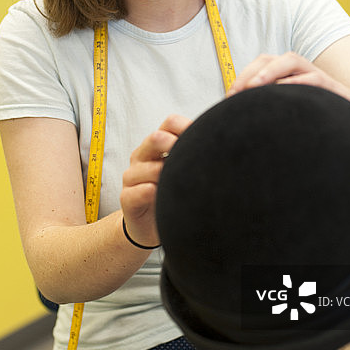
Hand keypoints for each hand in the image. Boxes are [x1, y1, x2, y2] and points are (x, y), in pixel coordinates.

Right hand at [120, 114, 190, 247]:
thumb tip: (222, 139)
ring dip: (167, 177)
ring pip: (149, 168)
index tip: (203, 141)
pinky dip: (153, 193)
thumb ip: (193, 155)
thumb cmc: (172, 194)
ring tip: (181, 188)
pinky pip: (140, 191)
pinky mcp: (126, 198)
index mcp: (156, 145)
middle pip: (155, 138)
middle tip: (193, 163)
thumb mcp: (182, 171)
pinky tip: (164, 199)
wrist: (150, 226)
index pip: (170, 123)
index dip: (187, 127)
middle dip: (175, 147)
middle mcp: (141, 156)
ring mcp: (131, 177)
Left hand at [227, 52, 349, 101]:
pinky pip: (313, 79)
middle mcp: (298, 69)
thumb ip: (271, 105)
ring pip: (290, 61)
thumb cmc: (317, 112)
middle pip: (268, 59)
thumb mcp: (290, 107)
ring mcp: (314, 74)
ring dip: (269, 71)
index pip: (259, 65)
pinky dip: (297, 82)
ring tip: (253, 86)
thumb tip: (242, 117)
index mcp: (286, 73)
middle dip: (249, 73)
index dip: (242, 76)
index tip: (228, 96)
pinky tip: (283, 92)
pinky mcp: (330, 86)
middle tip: (234, 93)